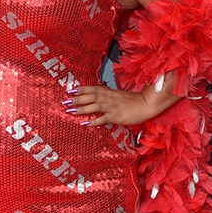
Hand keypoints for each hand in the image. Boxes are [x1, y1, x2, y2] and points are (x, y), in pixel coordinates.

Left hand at [63, 79, 178, 126]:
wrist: (145, 104)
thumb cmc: (133, 100)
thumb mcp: (118, 95)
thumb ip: (108, 95)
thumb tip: (98, 96)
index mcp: (109, 92)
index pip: (93, 89)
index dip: (82, 89)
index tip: (71, 90)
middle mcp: (108, 98)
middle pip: (90, 96)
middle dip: (77, 98)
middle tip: (65, 100)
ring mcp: (112, 107)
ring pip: (94, 106)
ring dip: (82, 108)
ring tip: (71, 110)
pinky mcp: (116, 116)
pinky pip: (103, 119)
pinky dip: (94, 121)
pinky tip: (85, 123)